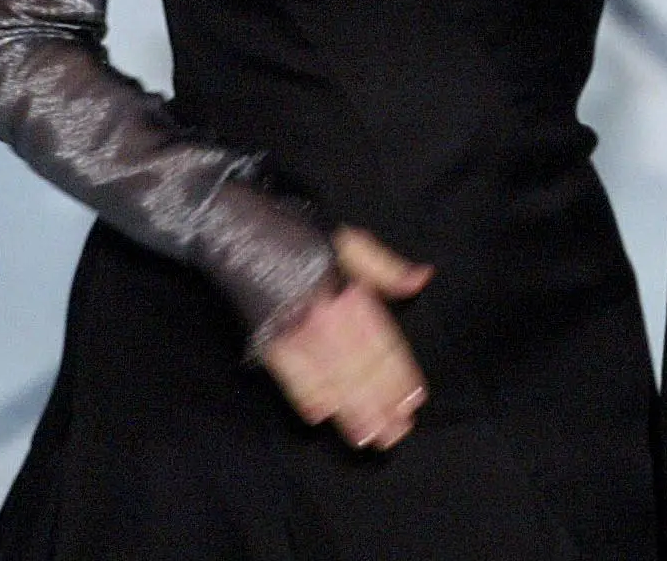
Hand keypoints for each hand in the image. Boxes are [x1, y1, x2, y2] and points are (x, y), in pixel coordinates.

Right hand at [258, 227, 433, 450]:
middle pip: (361, 367)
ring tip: (368, 436)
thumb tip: (423, 278)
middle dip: (380, 403)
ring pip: (331, 376)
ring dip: (351, 409)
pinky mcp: (266, 337)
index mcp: (350, 293)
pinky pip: (288, 371)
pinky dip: (304, 393)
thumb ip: (387, 268)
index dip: (399, 375)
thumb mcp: (351, 243)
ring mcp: (296, 328)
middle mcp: (327, 314)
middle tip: (396, 433)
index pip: (382, 343)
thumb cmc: (301, 237)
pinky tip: (320, 416)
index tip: (414, 401)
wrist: (243, 229)